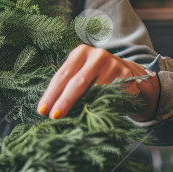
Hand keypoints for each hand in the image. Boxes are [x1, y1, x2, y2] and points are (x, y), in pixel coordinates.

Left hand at [37, 44, 159, 121]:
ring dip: (84, 107)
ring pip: (96, 91)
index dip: (51, 94)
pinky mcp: (127, 77)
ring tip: (76, 119)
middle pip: (77, 82)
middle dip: (64, 101)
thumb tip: (48, 108)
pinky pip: (111, 96)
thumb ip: (68, 86)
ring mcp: (114, 64)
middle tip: (54, 117)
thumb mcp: (81, 75)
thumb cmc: (97, 78)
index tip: (42, 110)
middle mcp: (97, 55)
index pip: (62, 75)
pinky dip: (102, 107)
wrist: (130, 75)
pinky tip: (95, 115)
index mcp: (81, 52)